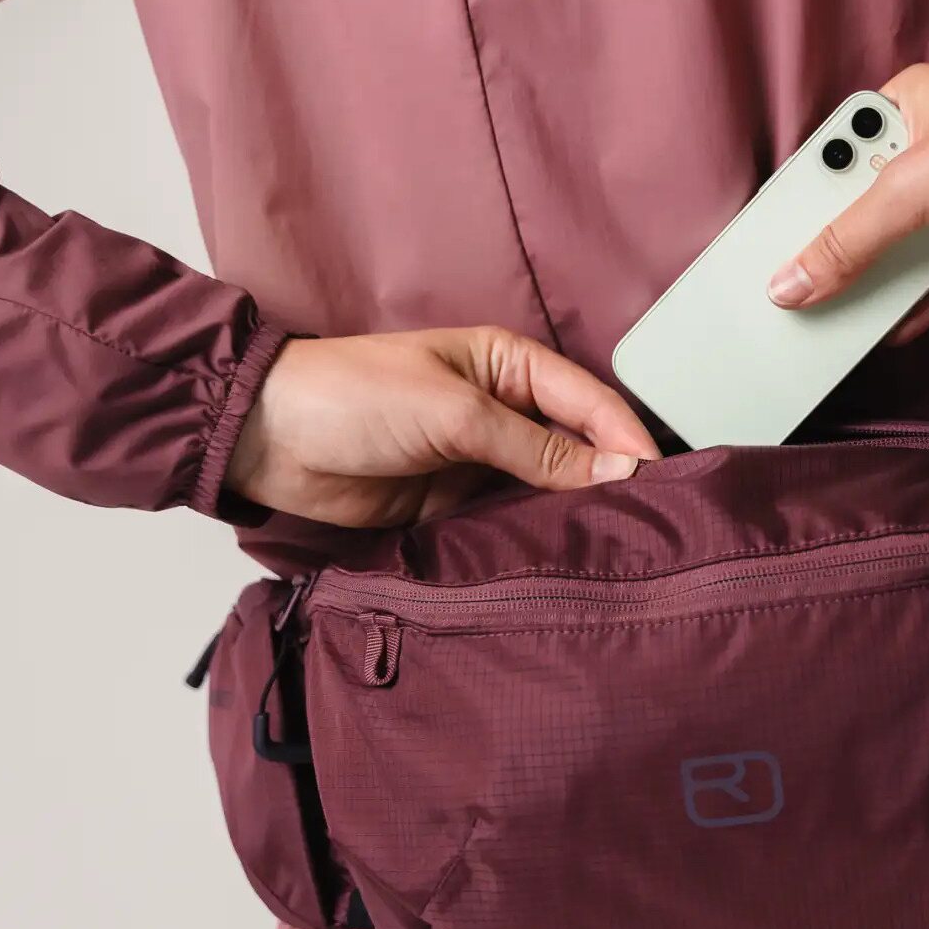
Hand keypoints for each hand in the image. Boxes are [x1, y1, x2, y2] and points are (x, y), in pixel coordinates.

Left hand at [225, 326, 660, 527]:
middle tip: (654, 525)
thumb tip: (616, 472)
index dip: (627, 439)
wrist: (268, 437)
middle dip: (611, 480)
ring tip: (621, 551)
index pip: (590, 401)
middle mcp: (506, 410)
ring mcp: (482, 460)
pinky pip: (511, 522)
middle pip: (578, 448)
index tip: (661, 482)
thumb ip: (535, 449)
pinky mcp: (456, 504)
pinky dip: (536, 539)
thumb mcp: (455, 413)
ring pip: (549, 490)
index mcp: (510, 366)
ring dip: (576, 515)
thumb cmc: (356, 396)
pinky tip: (565, 562)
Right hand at [766, 65, 928, 342]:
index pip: (839, 157)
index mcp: (906, 108)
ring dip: (884, 280)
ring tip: (841, 318)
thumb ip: (848, 241)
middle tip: (806, 289)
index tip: (775, 244)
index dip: (808, 202)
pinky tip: (897, 329)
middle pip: (873, 206)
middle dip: (844, 248)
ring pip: (914, 242)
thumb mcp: (911, 188)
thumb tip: (791, 284)